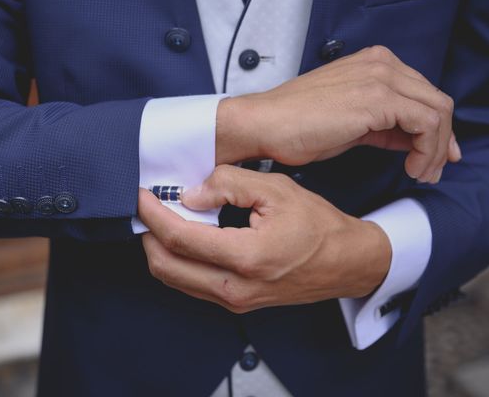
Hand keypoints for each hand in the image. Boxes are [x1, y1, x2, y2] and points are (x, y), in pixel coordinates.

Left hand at [138, 165, 391, 312]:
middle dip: (147, 234)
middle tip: (146, 207)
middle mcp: (236, 287)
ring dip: (159, 249)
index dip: (154, 214)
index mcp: (247, 257)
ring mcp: (235, 300)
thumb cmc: (317, 226)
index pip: (180, 238)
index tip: (142, 195)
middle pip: (166, 267)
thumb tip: (190, 194)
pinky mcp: (237, 303)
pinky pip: (192, 285)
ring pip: (175, 280)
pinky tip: (182, 238)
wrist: (346, 263)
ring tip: (161, 219)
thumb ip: (230, 184)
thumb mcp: (276, 190)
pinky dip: (177, 261)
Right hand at [216, 45, 460, 183]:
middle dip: (442, 141)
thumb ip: (384, 125)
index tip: (435, 156)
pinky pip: (426, 123)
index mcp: (374, 63)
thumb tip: (411, 141)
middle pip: (437, 101)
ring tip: (422, 175)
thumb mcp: (351, 123)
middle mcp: (382, 64)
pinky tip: (411, 169)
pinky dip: (428, 150)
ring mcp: (381, 78)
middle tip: (432, 171)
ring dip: (436, 150)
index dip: (436, 129)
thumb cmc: (297, 126)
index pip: (423, 93)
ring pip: (439, 112)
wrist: (266, 124)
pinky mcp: (378, 98)